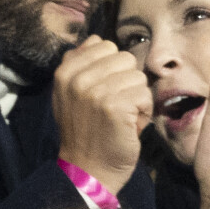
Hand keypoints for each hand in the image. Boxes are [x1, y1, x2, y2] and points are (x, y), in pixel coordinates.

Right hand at [53, 35, 151, 194]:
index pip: (104, 45)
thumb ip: (79, 63)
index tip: (103, 89)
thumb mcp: (70, 92)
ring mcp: (95, 92)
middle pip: (124, 58)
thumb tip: (96, 39)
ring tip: (122, 115)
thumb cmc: (84, 129)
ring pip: (137, 76)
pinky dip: (144, 111)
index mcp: (65, 71)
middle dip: (127, 80)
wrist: (87, 169)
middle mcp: (77, 78)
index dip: (112, 68)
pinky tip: (130, 125)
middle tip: (115, 104)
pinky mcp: (115, 107)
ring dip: (136, 97)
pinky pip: (145, 94)